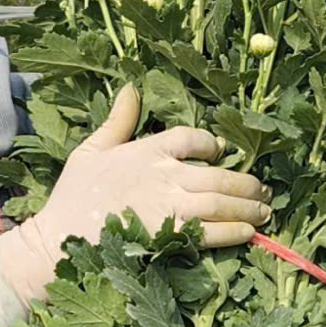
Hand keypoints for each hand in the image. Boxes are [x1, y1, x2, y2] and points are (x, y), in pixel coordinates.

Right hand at [2, 85, 270, 299]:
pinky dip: (235, 231)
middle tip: (263, 190)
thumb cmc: (73, 195)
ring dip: (248, 207)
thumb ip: (118, 120)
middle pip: (218, 174)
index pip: (192, 138)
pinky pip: (213, 232)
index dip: (212, 145)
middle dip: (245, 182)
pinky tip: (249, 232)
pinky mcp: (170, 237)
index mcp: (148, 151)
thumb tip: (131, 87)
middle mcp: (164, 175)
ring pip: (221, 202)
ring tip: (265, 211)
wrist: (60, 239)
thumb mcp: (92, 150)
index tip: (221, 152)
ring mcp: (169, 207)